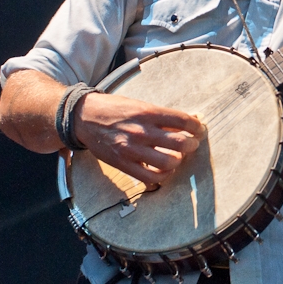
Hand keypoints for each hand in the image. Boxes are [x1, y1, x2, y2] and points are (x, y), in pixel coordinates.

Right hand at [74, 92, 205, 184]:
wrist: (83, 117)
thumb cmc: (115, 109)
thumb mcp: (140, 106)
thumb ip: (162, 116)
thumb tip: (189, 122)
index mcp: (148, 113)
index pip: (183, 121)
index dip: (197, 127)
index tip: (199, 130)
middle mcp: (141, 131)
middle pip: (180, 143)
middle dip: (192, 145)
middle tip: (192, 144)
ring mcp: (132, 149)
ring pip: (169, 162)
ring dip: (178, 161)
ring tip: (177, 157)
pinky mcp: (123, 164)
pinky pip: (150, 177)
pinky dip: (162, 176)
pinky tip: (164, 169)